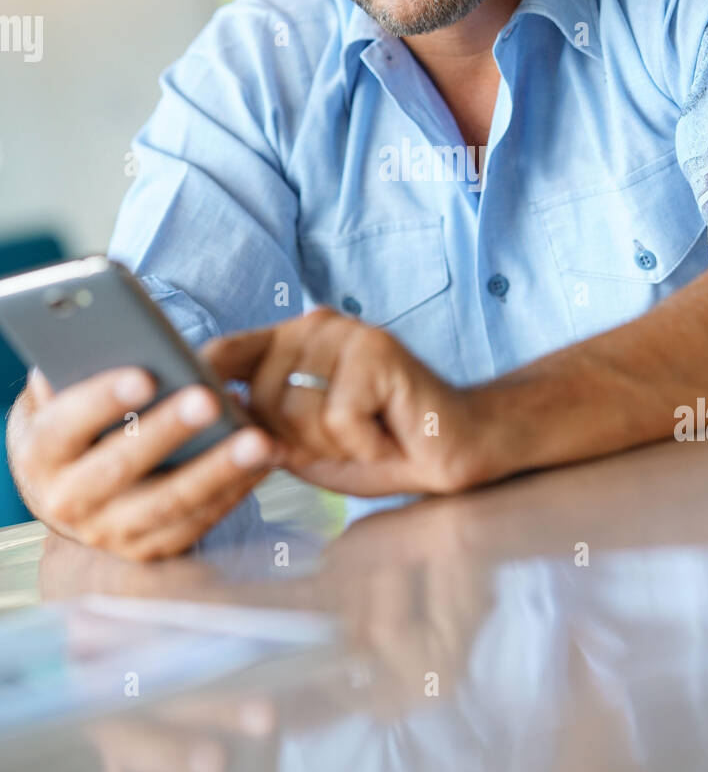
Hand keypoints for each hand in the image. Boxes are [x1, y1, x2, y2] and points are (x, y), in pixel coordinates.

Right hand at [5, 366, 275, 560]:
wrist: (69, 491)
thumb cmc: (75, 423)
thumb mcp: (60, 394)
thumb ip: (77, 367)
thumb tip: (111, 333)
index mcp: (40, 454)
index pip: (66, 425)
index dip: (102, 400)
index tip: (144, 375)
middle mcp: (68, 502)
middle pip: (121, 467)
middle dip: (168, 431)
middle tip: (210, 399)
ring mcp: (109, 532)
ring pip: (169, 503)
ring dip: (218, 470)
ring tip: (259, 438)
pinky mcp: (149, 550)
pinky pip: (197, 523)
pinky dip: (234, 491)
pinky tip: (264, 461)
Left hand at [201, 308, 494, 496]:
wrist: (455, 447)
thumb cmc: (376, 446)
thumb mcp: (302, 441)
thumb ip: (258, 425)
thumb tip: (207, 419)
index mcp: (290, 339)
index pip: (225, 352)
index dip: (201, 384)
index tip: (189, 409)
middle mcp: (315, 324)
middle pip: (261, 399)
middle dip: (298, 440)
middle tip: (346, 439)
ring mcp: (348, 332)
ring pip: (299, 412)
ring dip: (335, 445)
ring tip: (368, 435)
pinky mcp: (378, 351)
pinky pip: (339, 418)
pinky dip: (365, 444)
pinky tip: (388, 435)